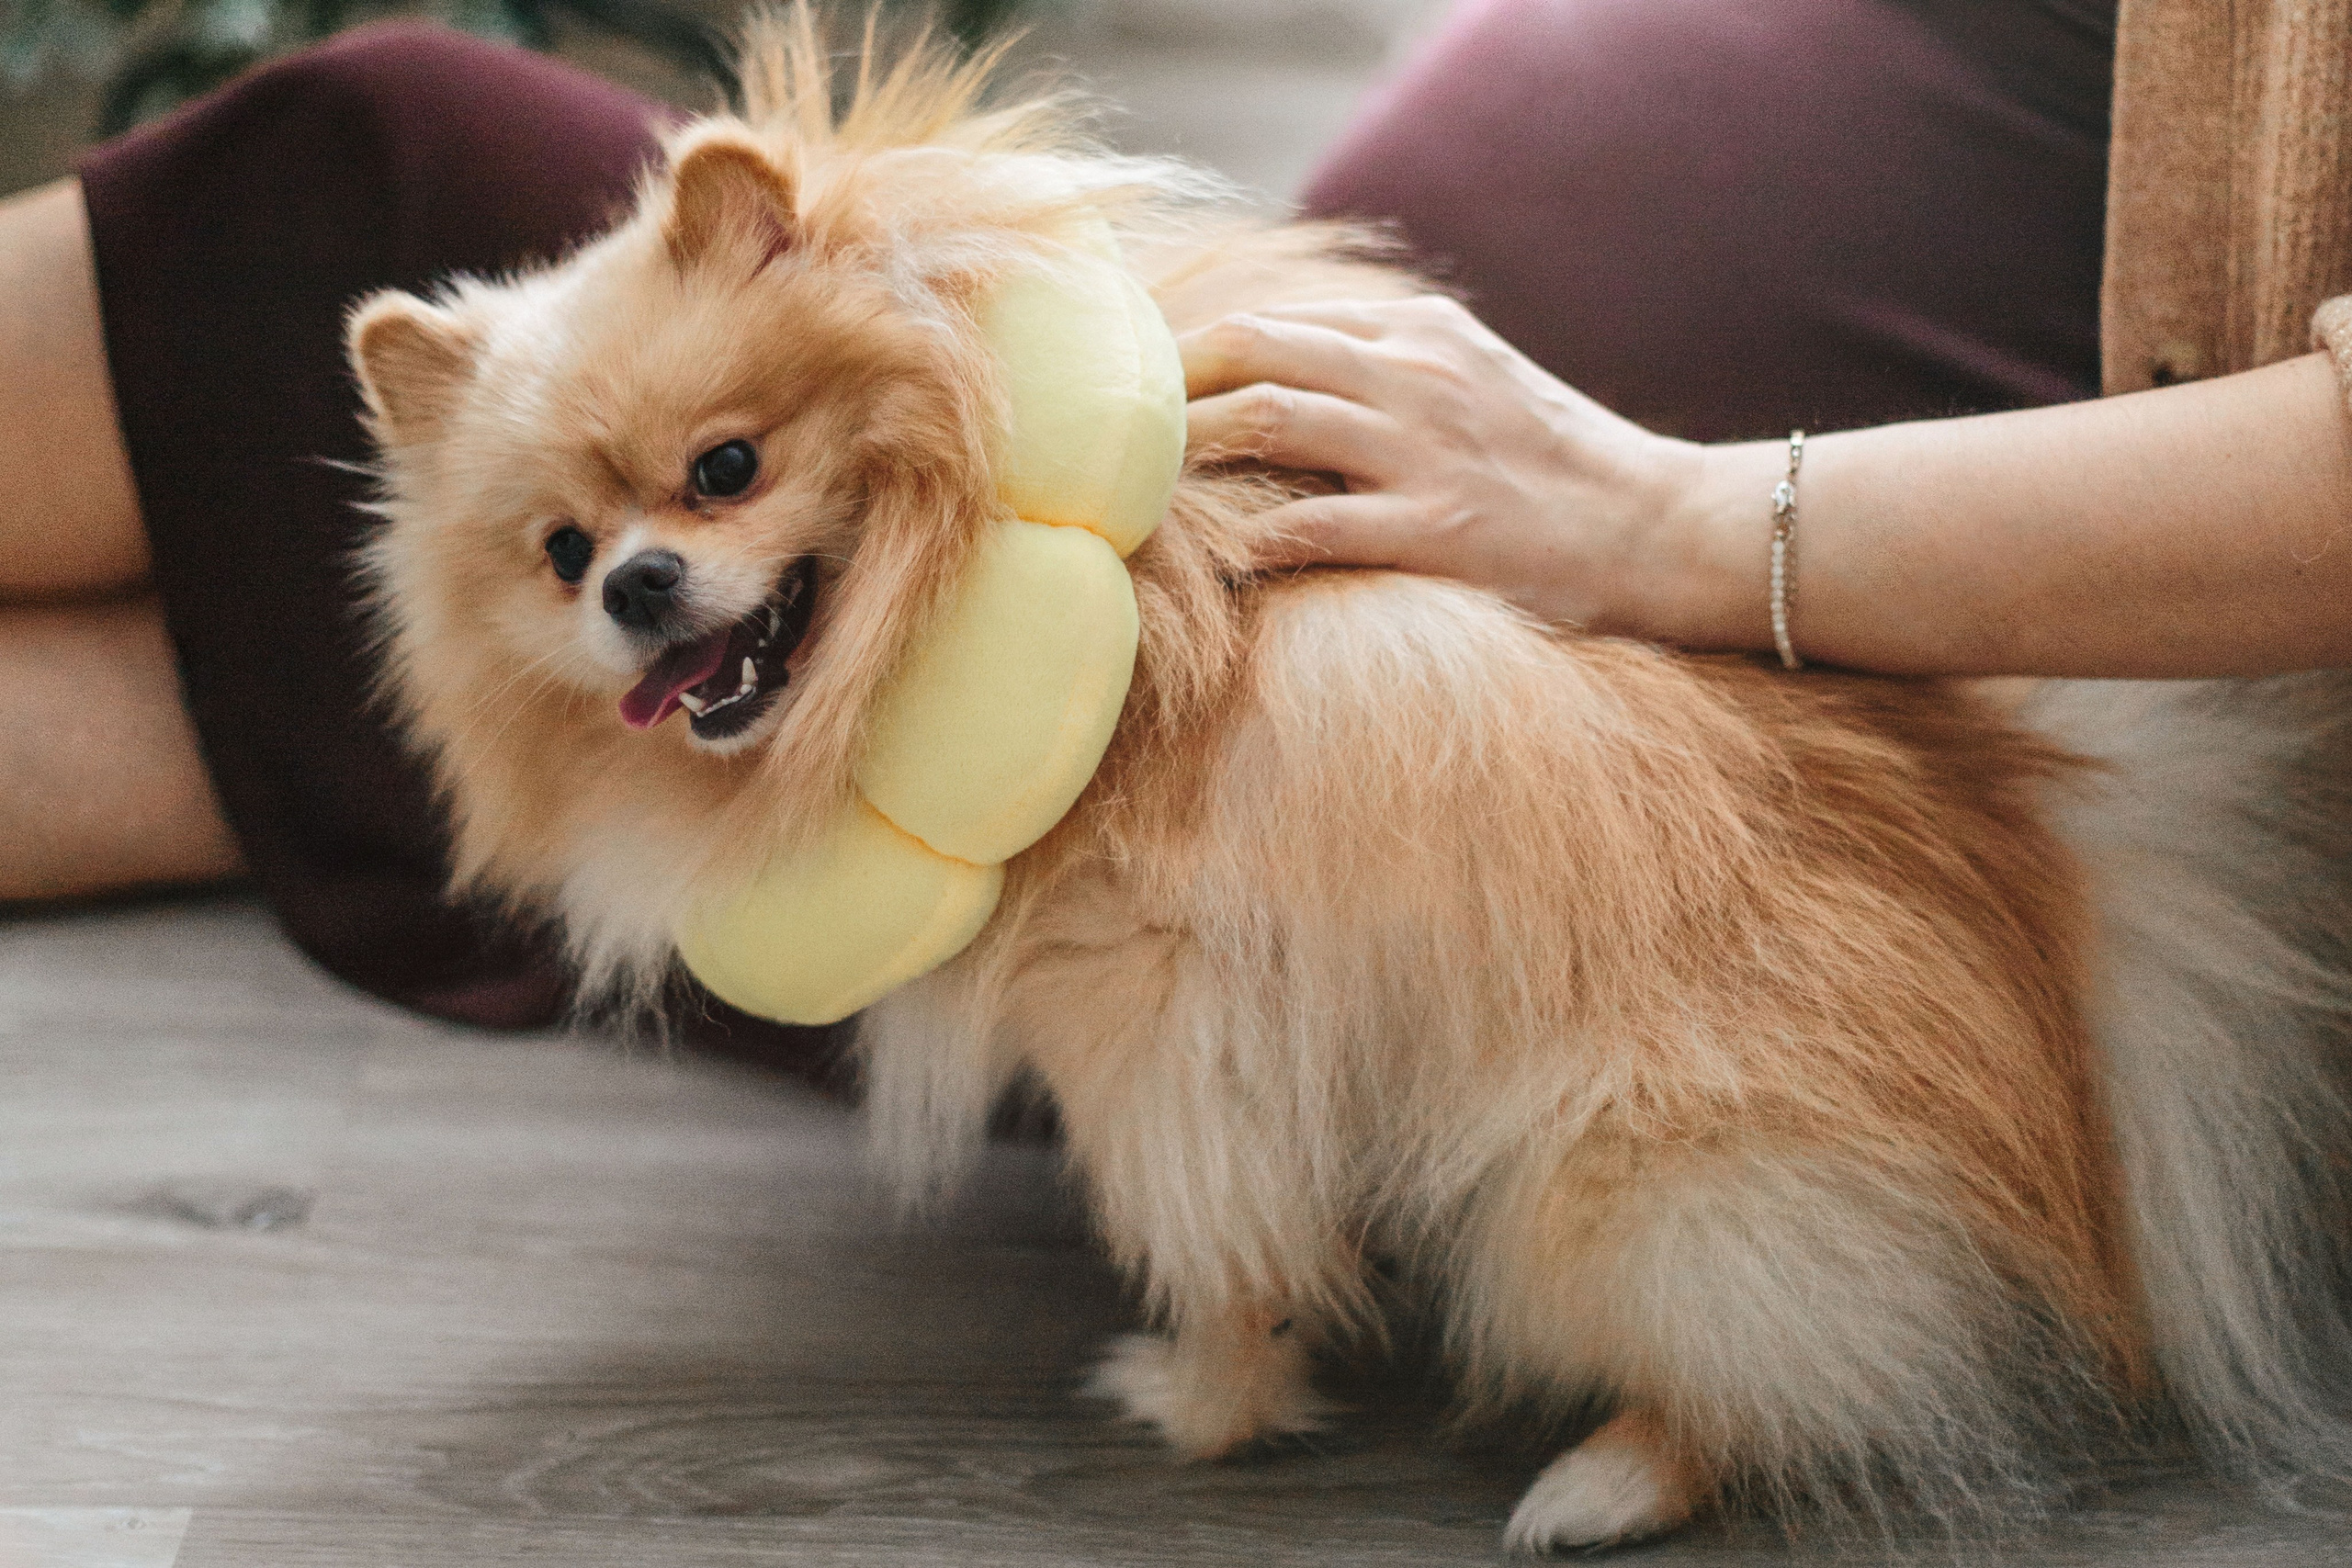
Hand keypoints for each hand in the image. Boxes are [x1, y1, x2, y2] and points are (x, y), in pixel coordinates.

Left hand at [1179, 296, 1748, 643]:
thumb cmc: (1555, 466)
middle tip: (1105, 434)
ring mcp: (1424, 451)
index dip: (1191, 353)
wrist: (1660, 528)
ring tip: (1132, 488)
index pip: (1276, 322)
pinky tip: (1206, 563)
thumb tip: (1284, 376)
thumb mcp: (1474, 380)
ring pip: (1267, 419)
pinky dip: (1243, 541)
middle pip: (1253, 351)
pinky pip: (1308, 526)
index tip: (1133, 393)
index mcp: (1418, 332)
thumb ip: (1388, 367)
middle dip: (1167, 387)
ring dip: (1187, 450)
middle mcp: (1415, 373)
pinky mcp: (1437, 531)